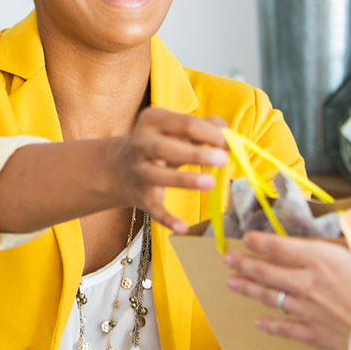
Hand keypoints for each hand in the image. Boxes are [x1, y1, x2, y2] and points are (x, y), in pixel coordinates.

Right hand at [113, 107, 228, 231]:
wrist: (119, 169)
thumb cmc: (160, 145)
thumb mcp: (176, 130)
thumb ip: (204, 128)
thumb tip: (228, 134)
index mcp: (153, 121)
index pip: (186, 124)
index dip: (211, 134)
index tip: (231, 144)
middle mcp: (141, 144)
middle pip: (167, 147)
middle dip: (196, 154)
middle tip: (222, 159)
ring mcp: (139, 171)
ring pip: (159, 176)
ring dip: (184, 180)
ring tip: (210, 182)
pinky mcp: (140, 196)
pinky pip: (154, 209)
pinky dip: (167, 219)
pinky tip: (183, 228)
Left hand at [224, 193, 350, 349]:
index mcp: (322, 261)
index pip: (282, 248)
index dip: (261, 242)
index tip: (245, 238)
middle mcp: (308, 284)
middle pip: (269, 272)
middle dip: (246, 265)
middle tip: (228, 260)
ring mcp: (308, 311)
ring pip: (271, 297)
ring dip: (250, 289)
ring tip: (232, 284)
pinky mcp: (314, 334)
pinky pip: (286, 328)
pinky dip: (270, 326)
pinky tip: (258, 323)